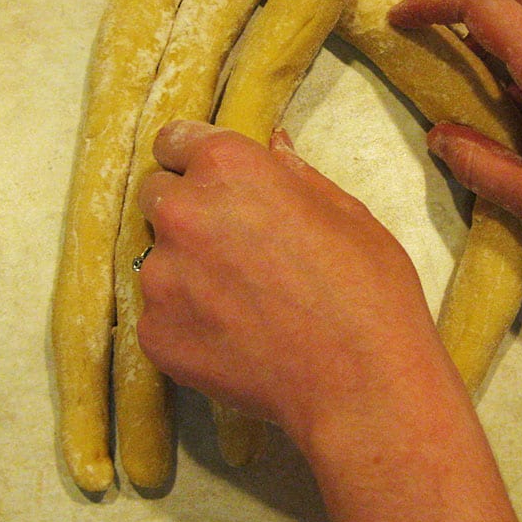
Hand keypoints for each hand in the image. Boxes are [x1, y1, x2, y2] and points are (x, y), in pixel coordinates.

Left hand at [135, 120, 440, 438]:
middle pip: (157, 196)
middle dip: (187, 211)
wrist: (361, 381)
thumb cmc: (367, 288)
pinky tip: (235, 336)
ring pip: (158, 259)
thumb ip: (295, 174)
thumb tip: (273, 146)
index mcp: (228, 167)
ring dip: (187, 270)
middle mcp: (182, 213)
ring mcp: (161, 277)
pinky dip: (187, 321)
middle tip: (235, 244)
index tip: (210, 180)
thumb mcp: (345, 212)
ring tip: (243, 301)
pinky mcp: (154, 334)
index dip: (193, 159)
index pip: (173, 140)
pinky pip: (160, 314)